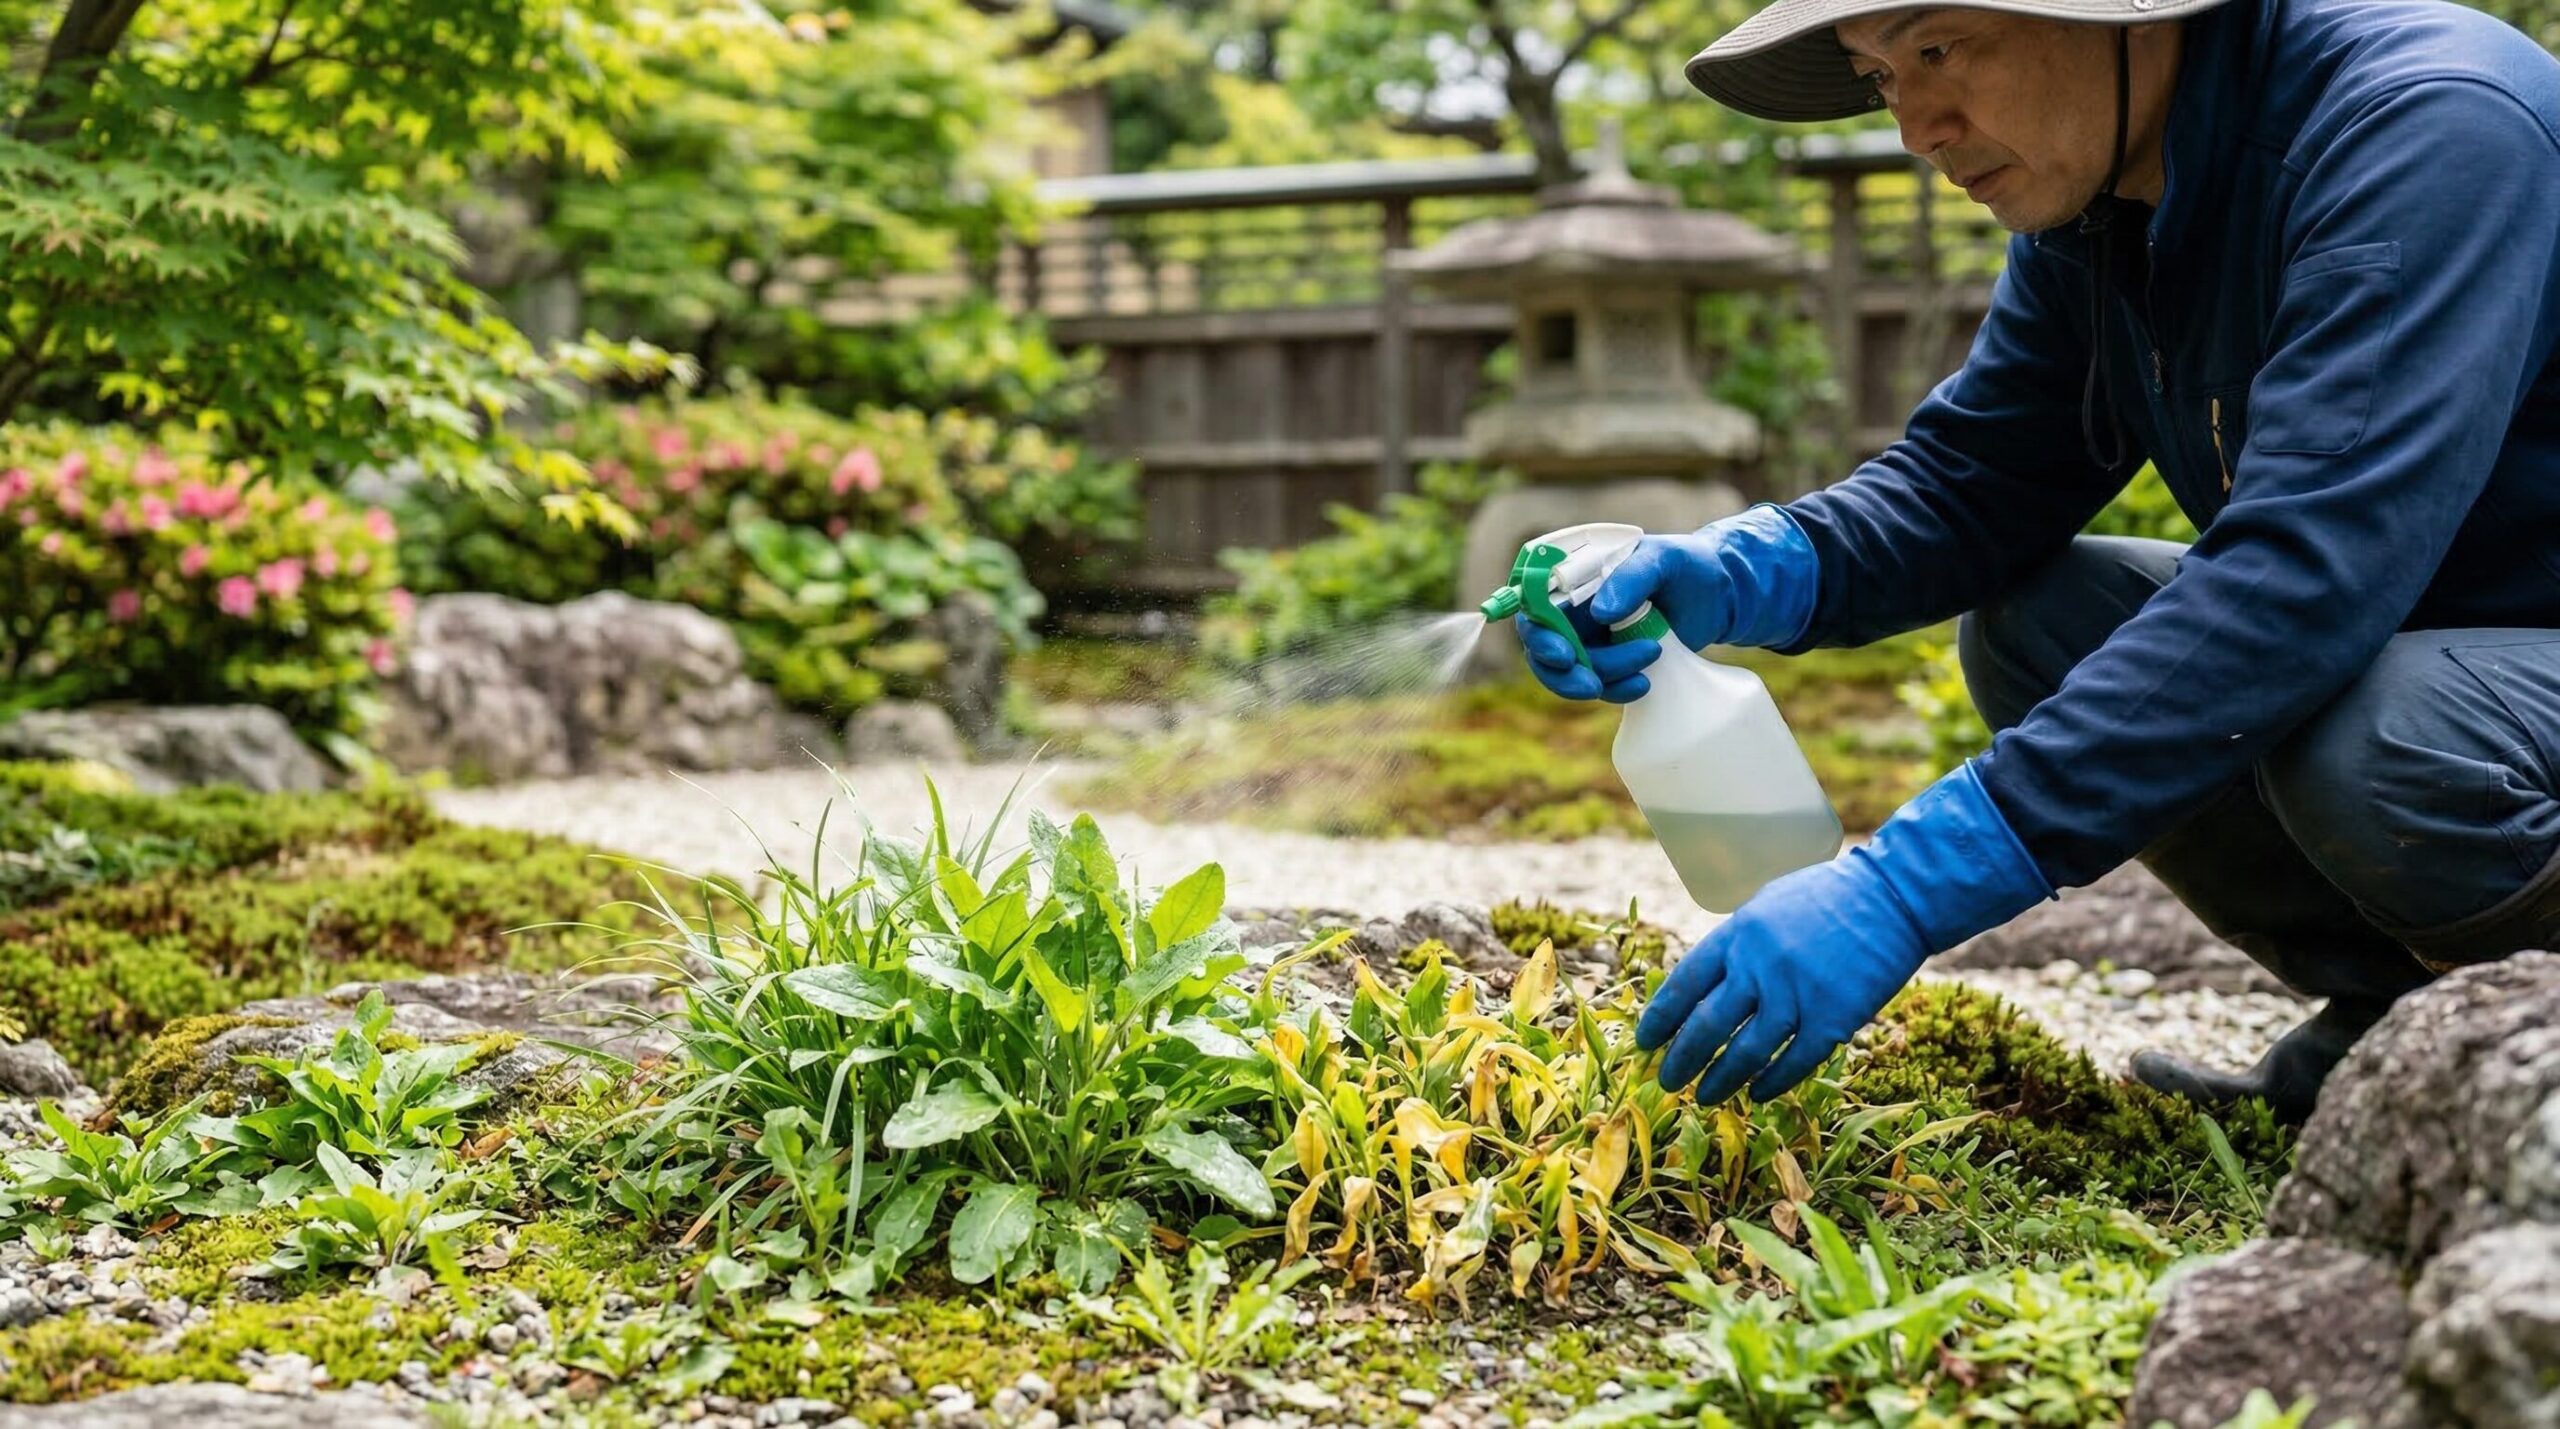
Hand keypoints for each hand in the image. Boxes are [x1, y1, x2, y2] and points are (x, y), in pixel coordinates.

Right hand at [1515, 505, 1820, 704]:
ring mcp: (1590, 637)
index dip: (1537, 632)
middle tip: (1592, 684)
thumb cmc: (1688, 565)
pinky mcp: (1610, 661)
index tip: (1562, 654)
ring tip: (1648, 663)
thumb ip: (1631, 578)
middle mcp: (1573, 608)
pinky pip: (1598, 685)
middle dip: (1562, 672)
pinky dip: (1617, 690)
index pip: (1533, 603)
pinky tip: (1645, 685)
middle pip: (1542, 647)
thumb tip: (1600, 613)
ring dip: (1601, 678)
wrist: (1721, 595)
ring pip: (1570, 672)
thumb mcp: (1664, 560)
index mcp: (1575, 575)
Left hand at [1634, 763, 2054, 1103]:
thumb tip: (1704, 984)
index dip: (1661, 1018)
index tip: (1645, 1042)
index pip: (1685, 984)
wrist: (1891, 898)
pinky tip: (1757, 1094)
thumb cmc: (1825, 898)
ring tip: (1706, 1096)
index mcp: (1738, 935)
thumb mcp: (1766, 905)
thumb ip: (1736, 944)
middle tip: (1667, 1082)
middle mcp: (1760, 967)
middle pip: (1708, 1026)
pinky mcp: (1833, 1019)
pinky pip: (1794, 1062)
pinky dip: (1772, 1083)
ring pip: (1746, 1052)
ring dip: (1721, 1080)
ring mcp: (1797, 995)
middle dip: (1682, 1059)